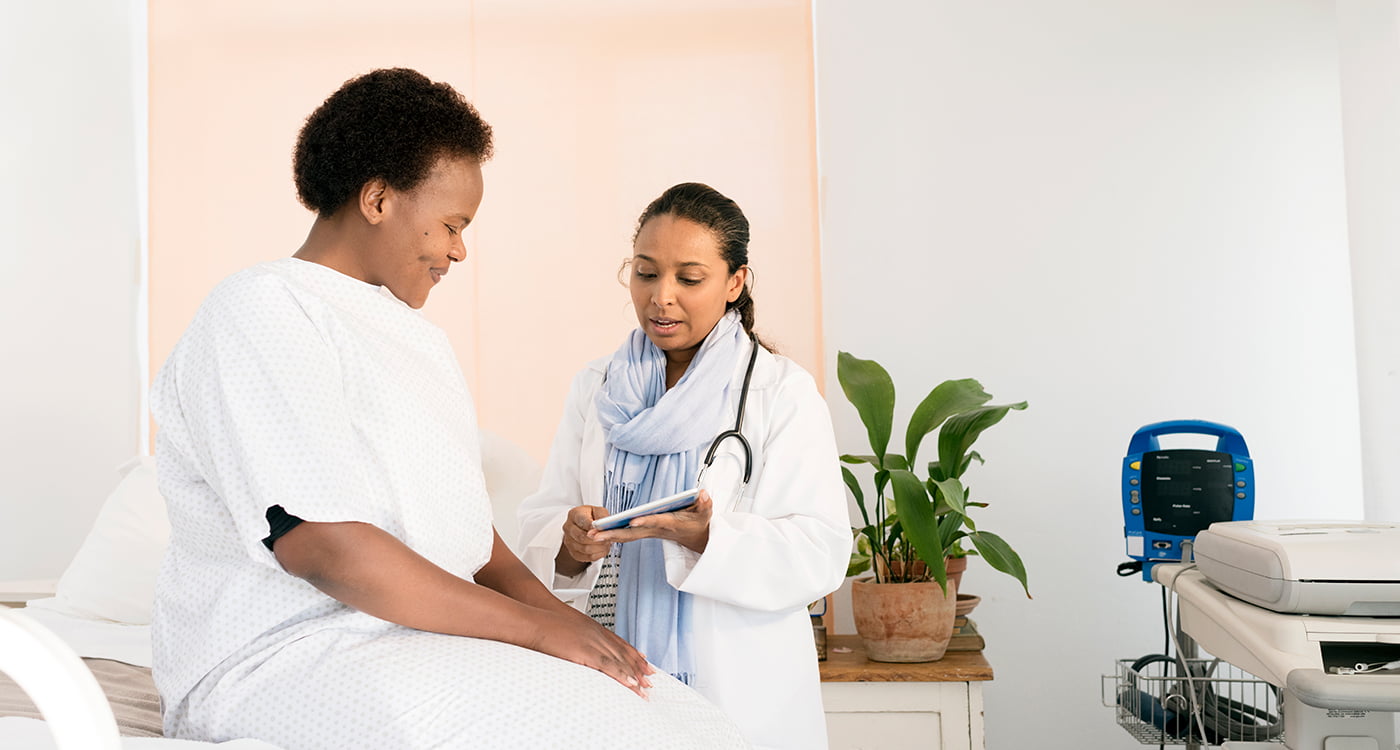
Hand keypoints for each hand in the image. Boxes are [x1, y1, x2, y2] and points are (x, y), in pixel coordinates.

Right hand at [527, 608, 654, 696]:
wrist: (532, 621)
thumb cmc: (543, 625)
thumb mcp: (565, 631)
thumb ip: (576, 640)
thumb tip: (577, 650)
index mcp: (592, 629)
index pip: (619, 643)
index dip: (633, 655)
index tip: (644, 664)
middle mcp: (597, 635)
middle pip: (623, 653)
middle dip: (639, 667)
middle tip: (651, 680)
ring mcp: (592, 643)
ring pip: (620, 661)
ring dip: (634, 675)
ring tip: (645, 688)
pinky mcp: (586, 652)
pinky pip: (608, 666)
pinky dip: (621, 674)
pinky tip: (631, 683)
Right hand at [557, 505, 610, 576]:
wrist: (586, 526)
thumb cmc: (592, 517)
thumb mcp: (599, 511)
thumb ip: (602, 517)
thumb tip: (603, 525)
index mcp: (574, 514)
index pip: (582, 521)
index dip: (593, 528)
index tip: (603, 530)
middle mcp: (568, 527)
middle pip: (581, 537)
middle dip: (597, 540)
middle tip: (608, 539)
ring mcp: (568, 541)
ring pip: (584, 549)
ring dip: (599, 548)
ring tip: (607, 544)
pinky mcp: (573, 552)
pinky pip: (585, 557)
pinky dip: (597, 555)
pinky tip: (602, 549)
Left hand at [590, 490, 712, 553]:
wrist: (697, 539)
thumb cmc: (699, 523)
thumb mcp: (706, 513)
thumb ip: (705, 504)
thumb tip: (703, 494)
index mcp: (670, 524)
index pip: (655, 522)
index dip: (644, 521)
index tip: (632, 521)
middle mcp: (656, 530)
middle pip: (633, 533)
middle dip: (614, 534)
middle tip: (594, 535)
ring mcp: (650, 532)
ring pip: (627, 536)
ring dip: (609, 535)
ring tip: (590, 534)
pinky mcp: (646, 532)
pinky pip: (627, 535)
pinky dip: (613, 534)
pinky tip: (599, 532)